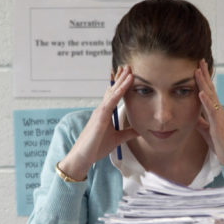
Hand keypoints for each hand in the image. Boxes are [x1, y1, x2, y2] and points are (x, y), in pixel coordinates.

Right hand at [58, 65, 139, 179]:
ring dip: (121, 81)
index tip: (127, 74)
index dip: (120, 84)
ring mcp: (100, 112)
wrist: (83, 157)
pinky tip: (125, 84)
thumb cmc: (96, 148)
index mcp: (105, 113)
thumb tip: (139, 130)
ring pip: (112, 92)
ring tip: (129, 70)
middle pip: (112, 90)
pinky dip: (119, 91)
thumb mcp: (117, 139)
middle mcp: (101, 109)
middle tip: (128, 66)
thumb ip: (128, 133)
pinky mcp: (100, 117)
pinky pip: (111, 101)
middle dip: (120, 78)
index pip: (114, 95)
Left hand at [194, 59, 223, 166]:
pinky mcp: (219, 125)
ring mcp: (219, 117)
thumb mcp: (207, 131)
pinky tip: (201, 92)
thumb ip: (201, 122)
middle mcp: (218, 111)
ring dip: (204, 83)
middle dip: (205, 75)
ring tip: (197, 71)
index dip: (203, 79)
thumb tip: (193, 116)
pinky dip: (206, 101)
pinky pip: (212, 111)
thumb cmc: (221, 144)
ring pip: (211, 97)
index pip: (208, 92)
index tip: (197, 66)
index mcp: (214, 111)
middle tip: (199, 60)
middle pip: (210, 89)